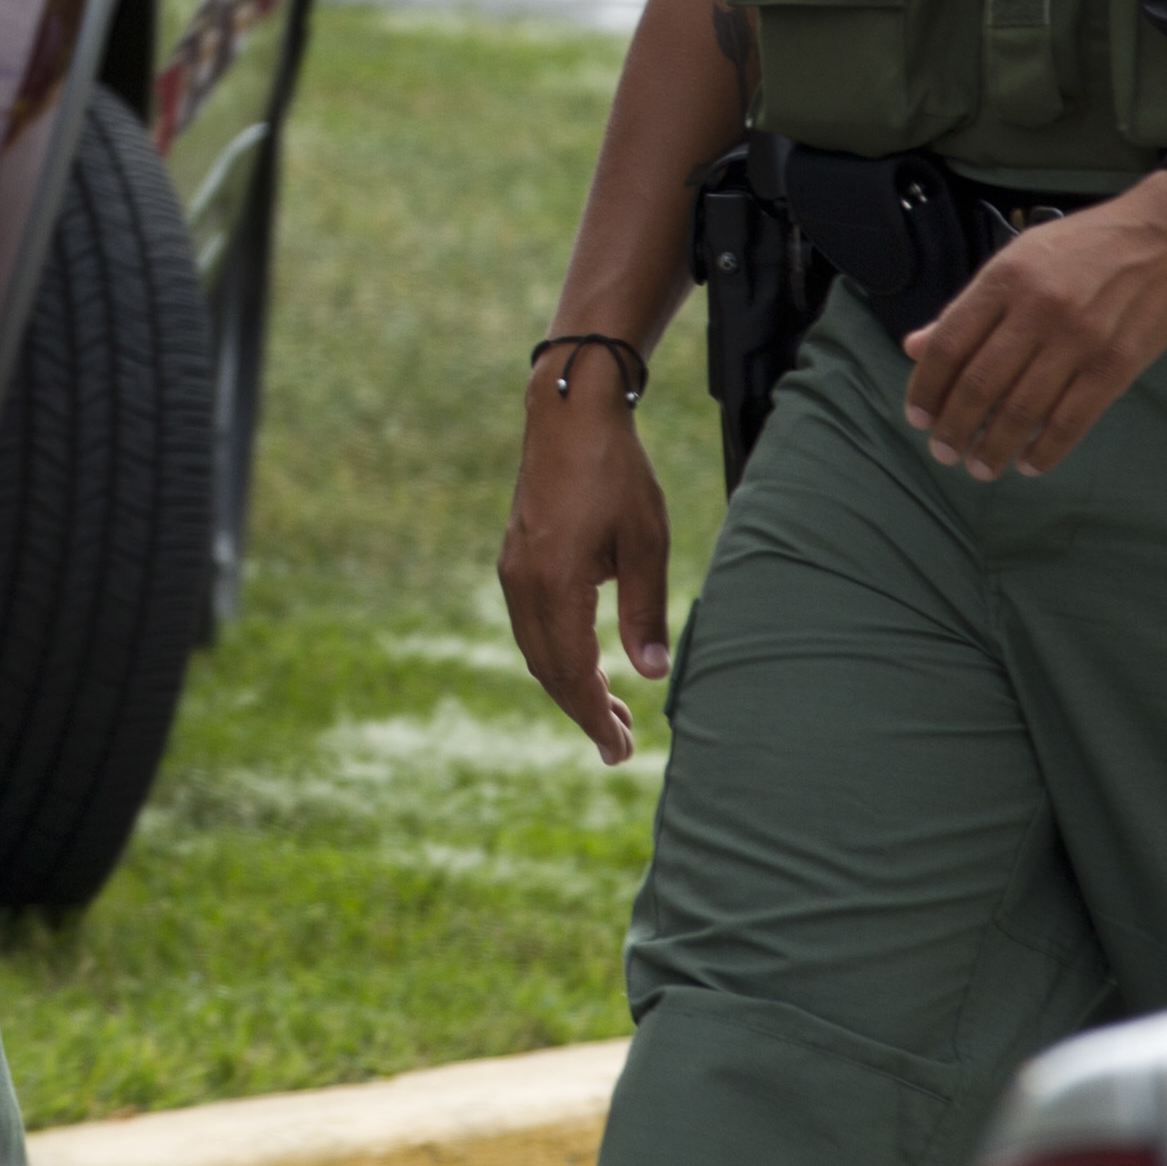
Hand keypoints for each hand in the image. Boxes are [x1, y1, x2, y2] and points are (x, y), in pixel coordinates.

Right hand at [496, 384, 672, 765]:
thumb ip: (645, 611)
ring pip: (536, 649)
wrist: (569, 414)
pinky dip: (556, 654)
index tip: (620, 751)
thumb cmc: (615, 473)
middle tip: (621, 747)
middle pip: (548, 670)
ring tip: (611, 711)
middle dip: (583, 712)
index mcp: (554, 583)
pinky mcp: (516, 557)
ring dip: (569, 685)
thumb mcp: (645, 542)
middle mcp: (523, 583)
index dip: (595, 718)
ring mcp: (513, 569)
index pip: (572, 672)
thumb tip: (653, 676)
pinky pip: (530, 624)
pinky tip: (586, 660)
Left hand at [895, 181, 1166, 479]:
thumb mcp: (1019, 257)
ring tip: (980, 466)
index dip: (926, 389)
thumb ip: (968, 306)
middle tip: (943, 452)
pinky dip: (1044, 450)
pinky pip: (1070, 421)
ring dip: (993, 446)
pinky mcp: (1117, 366)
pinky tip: (1028, 464)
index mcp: (1005, 278)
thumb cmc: (1087, 244)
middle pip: (979, 384)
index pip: (948, 345)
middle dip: (953, 427)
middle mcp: (1036, 310)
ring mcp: (1078, 340)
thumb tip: (915, 346)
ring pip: (1021, 409)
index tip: (917, 417)